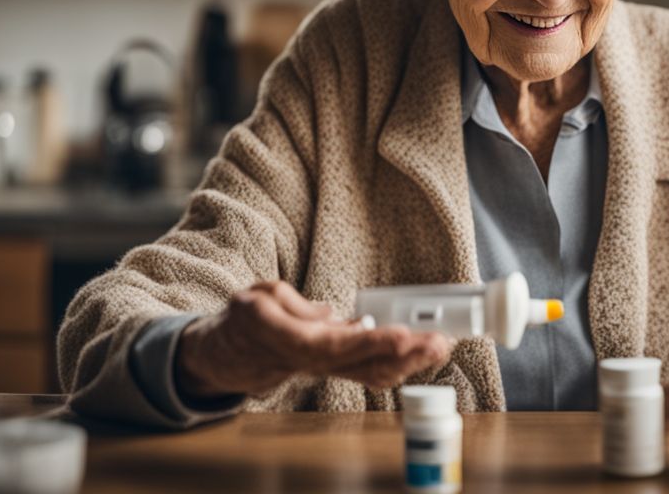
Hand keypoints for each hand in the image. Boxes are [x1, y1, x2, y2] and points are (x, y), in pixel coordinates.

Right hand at [175, 280, 453, 397]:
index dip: (367, 343)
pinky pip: (369, 373)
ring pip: (369, 372)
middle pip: (361, 363)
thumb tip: (329, 315)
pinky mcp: (335, 368)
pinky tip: (424, 355)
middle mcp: (310, 362)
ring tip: (439, 346)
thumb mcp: (258, 296)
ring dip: (408, 362)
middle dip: (402, 353)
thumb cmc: (243, 320)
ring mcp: (325, 369)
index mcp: (287, 339)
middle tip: (436, 341)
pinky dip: (399, 366)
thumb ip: (294, 304)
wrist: (229, 353)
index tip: (400, 335)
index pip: (332, 345)